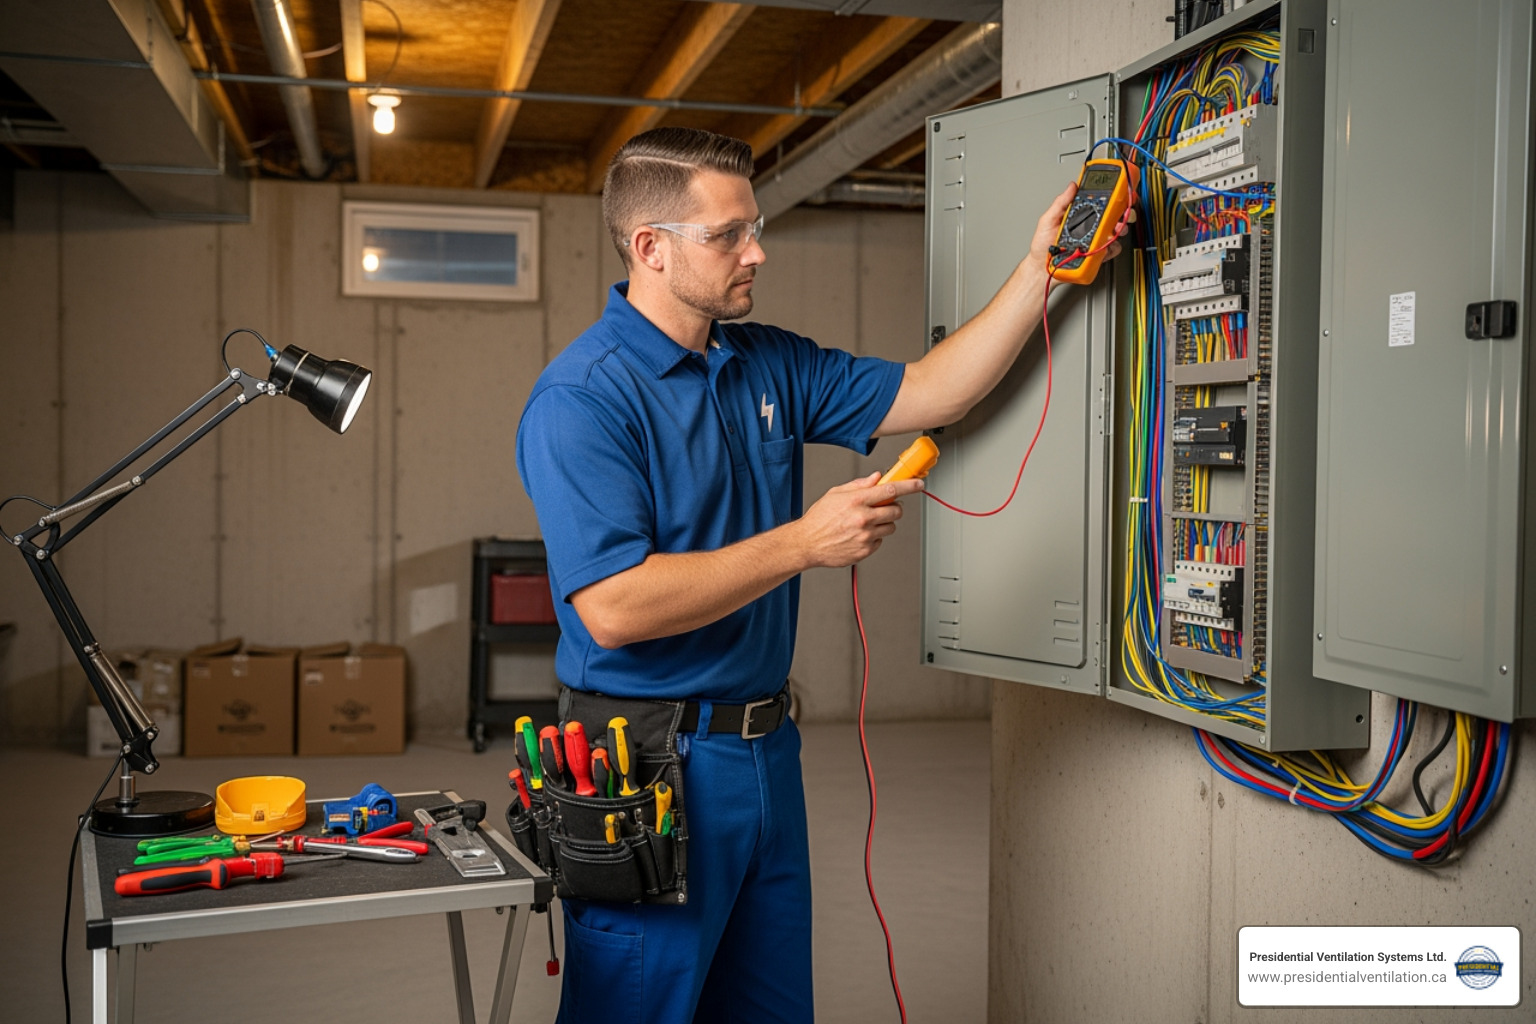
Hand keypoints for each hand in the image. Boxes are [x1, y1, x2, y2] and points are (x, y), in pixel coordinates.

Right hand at [794, 472, 925, 567]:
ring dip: (884, 523)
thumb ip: (858, 485)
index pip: (890, 489)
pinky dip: (874, 537)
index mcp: (856, 501)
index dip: (908, 486)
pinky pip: (880, 541)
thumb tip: (876, 478)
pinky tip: (859, 534)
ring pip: (891, 527)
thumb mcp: (835, 494)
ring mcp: (865, 536)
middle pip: (896, 510)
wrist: (807, 543)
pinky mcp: (865, 550)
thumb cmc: (818, 519)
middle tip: (883, 507)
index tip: (917, 484)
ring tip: (867, 523)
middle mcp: (863, 518)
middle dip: (893, 507)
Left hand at [1025, 181, 1138, 270]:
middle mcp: (1090, 227)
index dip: (1111, 196)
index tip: (1117, 192)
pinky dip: (1113, 247)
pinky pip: (1112, 249)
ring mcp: (1095, 240)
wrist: (1042, 268)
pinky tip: (1105, 246)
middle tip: (1120, 213)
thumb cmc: (1042, 245)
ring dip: (1119, 229)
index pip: (1099, 203)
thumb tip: (1072, 186)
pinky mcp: (1097, 255)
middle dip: (1121, 212)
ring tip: (1113, 230)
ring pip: (1115, 232)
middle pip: (1112, 216)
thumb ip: (1060, 203)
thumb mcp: (1048, 220)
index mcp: (1080, 216)